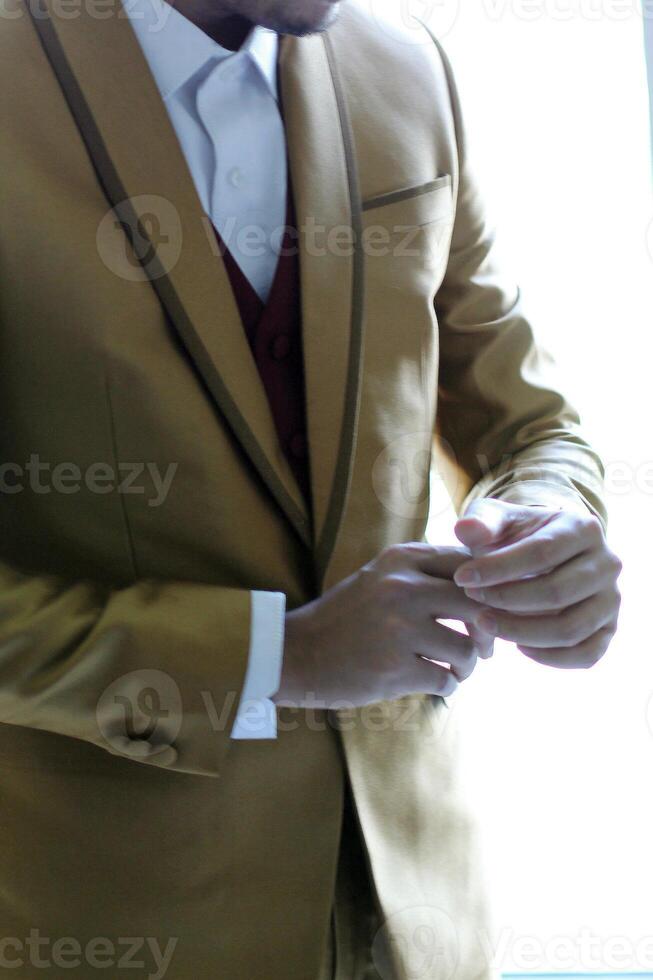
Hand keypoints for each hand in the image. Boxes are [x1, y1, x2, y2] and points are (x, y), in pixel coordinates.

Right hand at [273, 543, 488, 709]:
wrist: (297, 653)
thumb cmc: (345, 617)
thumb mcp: (379, 578)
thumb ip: (422, 572)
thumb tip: (482, 581)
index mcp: (400, 560)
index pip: (468, 564)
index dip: (487, 590)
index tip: (485, 610)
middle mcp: (403, 588)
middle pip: (477, 604)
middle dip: (488, 630)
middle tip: (484, 647)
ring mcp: (400, 628)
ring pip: (466, 648)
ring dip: (468, 665)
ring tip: (456, 669)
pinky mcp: (395, 668)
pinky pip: (447, 679)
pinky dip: (448, 685)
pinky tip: (436, 683)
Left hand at [454, 498, 621, 668]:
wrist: (543, 554)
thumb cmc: (516, 536)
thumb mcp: (498, 520)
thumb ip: (481, 521)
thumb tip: (465, 528)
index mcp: (583, 528)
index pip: (542, 552)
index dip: (499, 569)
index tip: (463, 579)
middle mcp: (607, 563)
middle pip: (556, 593)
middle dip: (506, 601)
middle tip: (472, 601)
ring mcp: (611, 599)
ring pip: (570, 629)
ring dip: (521, 632)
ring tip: (486, 623)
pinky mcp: (608, 628)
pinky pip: (586, 654)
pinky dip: (549, 657)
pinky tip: (518, 645)